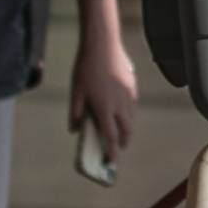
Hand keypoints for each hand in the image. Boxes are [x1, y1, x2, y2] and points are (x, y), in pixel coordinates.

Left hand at [72, 22, 138, 164]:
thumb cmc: (85, 68)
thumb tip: (75, 130)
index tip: (112, 163)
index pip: (110, 137)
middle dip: (122, 143)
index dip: (111, 153)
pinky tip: (120, 110)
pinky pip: (132, 106)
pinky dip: (127, 113)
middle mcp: (119, 105)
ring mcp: (128, 95)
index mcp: (104, 108)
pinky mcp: (132, 86)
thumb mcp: (75, 92)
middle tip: (117, 148)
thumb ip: (75, 113)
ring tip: (119, 131)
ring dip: (126, 128)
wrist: (102, 44)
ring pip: (130, 119)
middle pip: (126, 131)